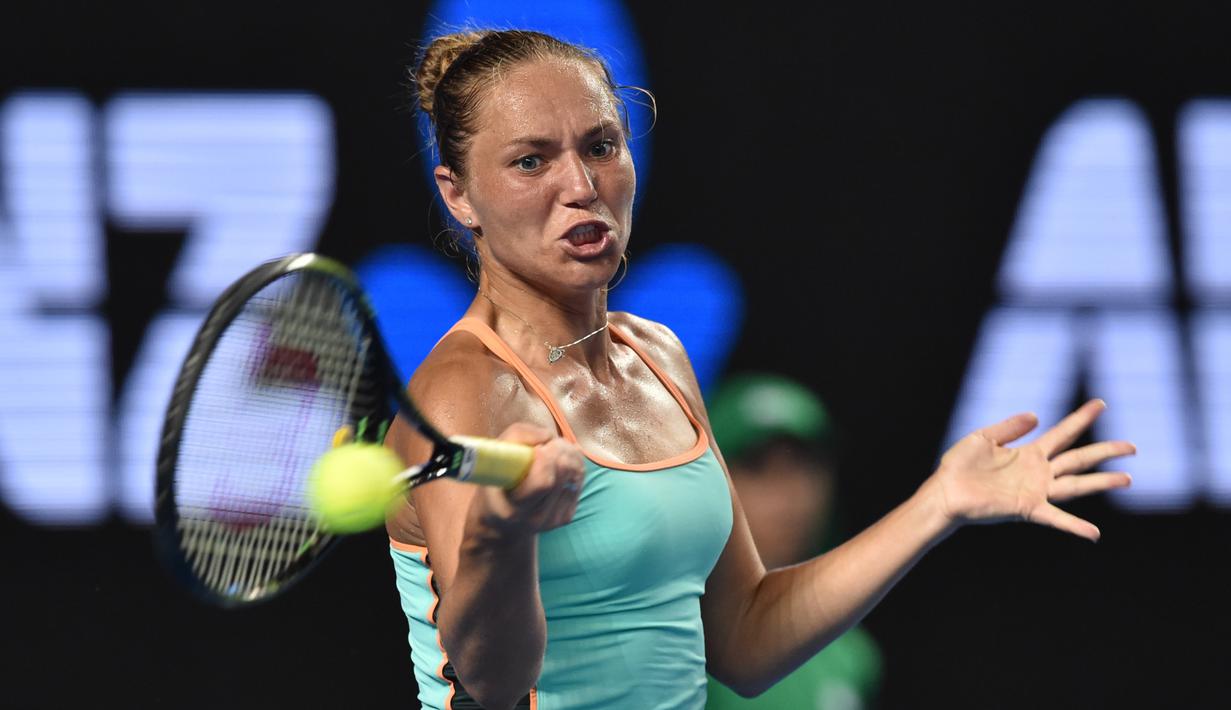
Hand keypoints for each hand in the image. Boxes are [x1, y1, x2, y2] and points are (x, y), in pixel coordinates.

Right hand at [473, 423, 586, 535]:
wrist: (501, 522)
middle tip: (546, 444)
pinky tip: (558, 462)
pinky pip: (579, 479)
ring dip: (567, 453)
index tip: (537, 448)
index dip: (545, 459)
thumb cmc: (496, 482)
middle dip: (558, 449)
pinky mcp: (566, 516)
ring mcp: (553, 519)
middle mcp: (536, 517)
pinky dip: (573, 464)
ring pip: (575, 473)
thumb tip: (547, 436)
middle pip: (563, 472)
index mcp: (513, 508)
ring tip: (552, 449)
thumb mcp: (494, 458)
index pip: (543, 482)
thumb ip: (517, 437)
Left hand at [922, 399, 1133, 540]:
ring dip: (1102, 482)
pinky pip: (1055, 517)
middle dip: (1105, 451)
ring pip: (1076, 484)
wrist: (945, 492)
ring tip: (1127, 479)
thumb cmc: (959, 466)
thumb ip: (1010, 426)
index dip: (1081, 418)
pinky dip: (1074, 526)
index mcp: (1029, 452)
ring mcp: (1036, 490)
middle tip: (1132, 446)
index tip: (1101, 404)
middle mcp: (1038, 472)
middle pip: (1079, 458)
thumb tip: (1037, 415)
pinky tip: (1094, 533)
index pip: (1062, 433)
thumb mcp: (984, 437)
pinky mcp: (1027, 508)